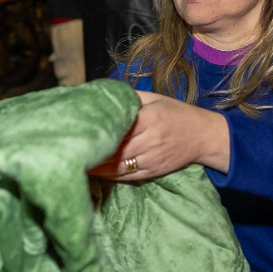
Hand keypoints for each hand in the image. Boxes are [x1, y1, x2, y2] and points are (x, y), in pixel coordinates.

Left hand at [89, 90, 229, 180]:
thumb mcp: (154, 98)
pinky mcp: (152, 172)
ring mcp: (151, 158)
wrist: (204, 136)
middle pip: (114, 148)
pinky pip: (125, 176)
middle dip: (92, 150)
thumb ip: (129, 97)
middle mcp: (149, 140)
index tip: (77, 129)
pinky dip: (108, 175)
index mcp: (149, 118)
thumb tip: (101, 95)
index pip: (118, 125)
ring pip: (117, 165)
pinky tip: (93, 171)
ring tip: (75, 162)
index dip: (97, 129)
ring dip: (96, 165)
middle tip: (68, 148)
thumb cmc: (176, 113)